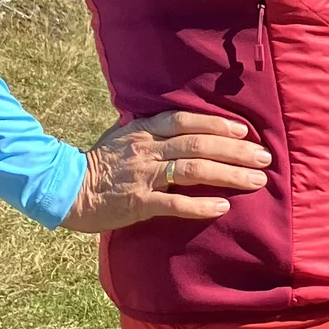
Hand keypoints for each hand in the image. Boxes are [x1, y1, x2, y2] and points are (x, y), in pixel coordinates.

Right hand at [61, 108, 270, 234]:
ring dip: (228, 175)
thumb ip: (149, 129)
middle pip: (198, 145)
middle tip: (264, 158)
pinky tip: (223, 207)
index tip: (244, 132)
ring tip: (255, 181)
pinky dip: (200, 206)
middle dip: (236, 151)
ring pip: (193, 171)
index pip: (185, 121)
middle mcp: (146, 149)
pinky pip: (174, 203)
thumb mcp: (121, 136)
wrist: (65, 189)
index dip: (217, 124)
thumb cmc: (97, 164)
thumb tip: (179, 123)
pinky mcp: (137, 203)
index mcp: (143, 131)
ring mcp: (143, 175)